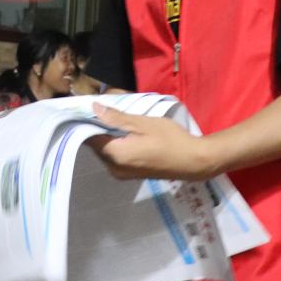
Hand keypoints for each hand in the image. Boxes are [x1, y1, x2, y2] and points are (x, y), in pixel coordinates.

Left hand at [89, 104, 214, 180]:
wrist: (193, 162)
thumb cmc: (170, 139)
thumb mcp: (143, 123)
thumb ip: (117, 118)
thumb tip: (94, 108)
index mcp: (116, 155)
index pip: (89, 137)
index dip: (87, 121)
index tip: (90, 106)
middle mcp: (114, 168)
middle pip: (95, 145)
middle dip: (96, 127)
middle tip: (104, 108)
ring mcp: (121, 174)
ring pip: (104, 151)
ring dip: (106, 135)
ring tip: (115, 118)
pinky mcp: (129, 174)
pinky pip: (114, 156)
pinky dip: (114, 144)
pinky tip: (124, 132)